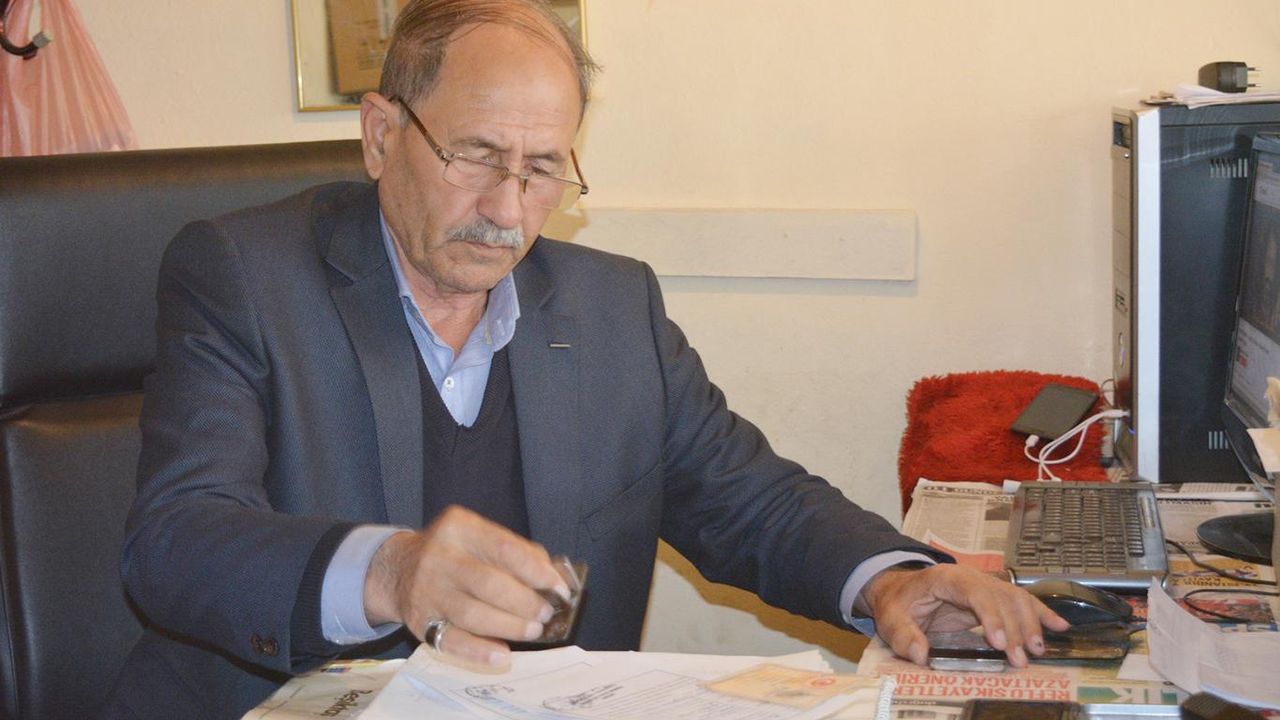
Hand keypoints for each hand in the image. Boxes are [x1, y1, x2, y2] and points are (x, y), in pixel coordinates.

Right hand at [363, 505, 568, 667]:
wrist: (398, 569)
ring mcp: (427, 591)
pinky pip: (452, 641)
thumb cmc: (455, 554)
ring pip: (473, 614)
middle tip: (546, 614)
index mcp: (460, 529)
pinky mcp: (420, 621)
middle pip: (490, 584)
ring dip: (509, 626)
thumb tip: (555, 579)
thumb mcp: (480, 538)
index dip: (537, 572)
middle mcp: (440, 557)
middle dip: (525, 603)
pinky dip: (479, 651)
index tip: (560, 589)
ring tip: (532, 631)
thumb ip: (519, 553)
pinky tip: (502, 654)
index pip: (505, 549)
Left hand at [861, 563, 1069, 667]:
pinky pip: (1020, 601)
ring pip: (1015, 599)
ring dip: (1030, 623)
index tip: (998, 643)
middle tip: (1019, 659)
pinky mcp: (992, 597)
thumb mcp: (890, 619)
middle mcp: (970, 578)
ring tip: (1037, 650)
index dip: (990, 616)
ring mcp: (984, 585)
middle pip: (1000, 598)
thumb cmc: (897, 604)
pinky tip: (1060, 626)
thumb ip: (903, 636)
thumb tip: (920, 654)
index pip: (974, 593)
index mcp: (945, 579)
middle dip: (1013, 628)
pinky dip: (1041, 612)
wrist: (899, 590)